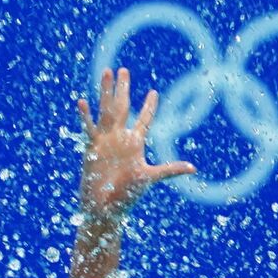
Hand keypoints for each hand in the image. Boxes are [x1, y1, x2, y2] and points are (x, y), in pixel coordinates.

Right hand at [77, 67, 194, 221]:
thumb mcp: (150, 178)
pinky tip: (83, 101)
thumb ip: (170, 169)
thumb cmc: (127, 196)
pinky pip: (89, 128)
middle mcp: (119, 139)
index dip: (148, 107)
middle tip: (123, 69)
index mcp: (134, 144)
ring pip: (105, 110)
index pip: (143, 120)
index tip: (154, 92)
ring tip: (106, 72)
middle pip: (121, 107)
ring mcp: (104, 141)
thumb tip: (194, 168)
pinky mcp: (91, 148)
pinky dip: (86, 116)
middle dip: (123, 89)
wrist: (105, 208)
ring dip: (106, 92)